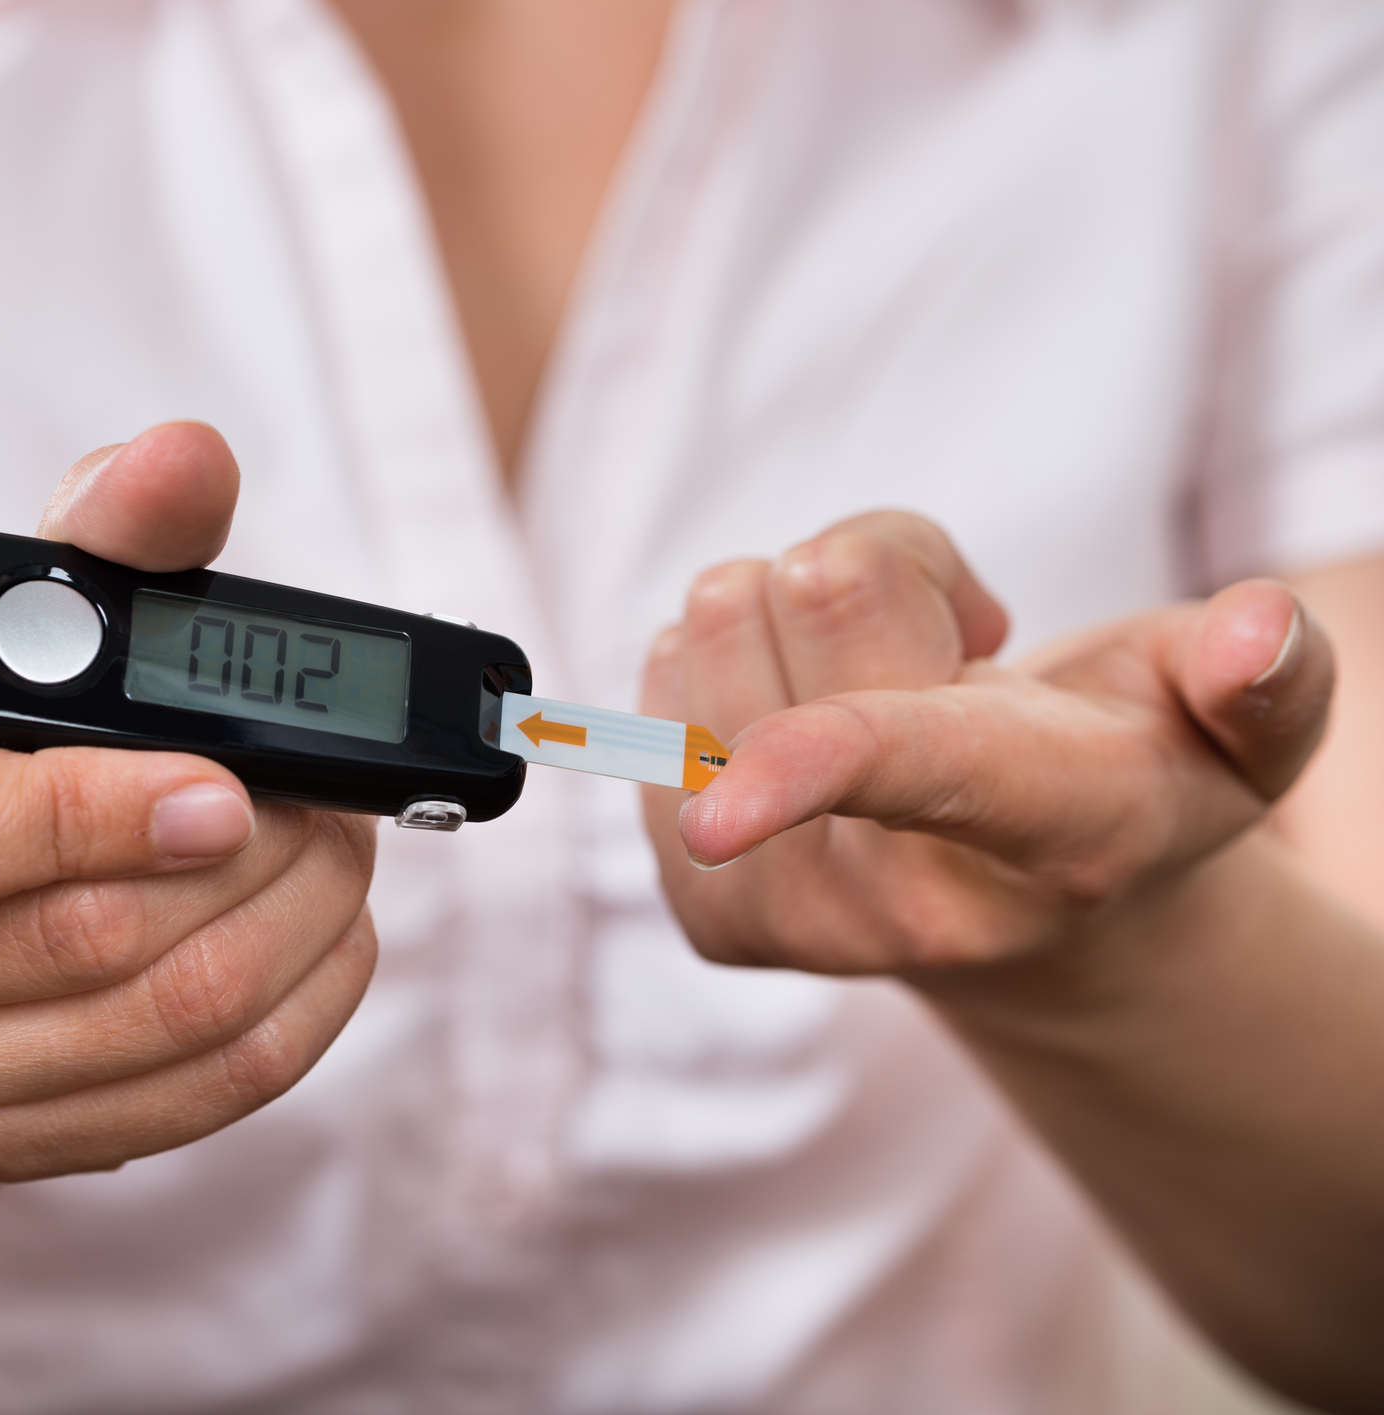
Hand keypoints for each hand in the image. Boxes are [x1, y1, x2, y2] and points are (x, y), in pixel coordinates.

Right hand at [0, 424, 377, 1180]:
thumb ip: (99, 536)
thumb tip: (185, 461)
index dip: (93, 818)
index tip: (231, 787)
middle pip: (69, 949)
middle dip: (250, 868)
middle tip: (335, 808)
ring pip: (142, 1041)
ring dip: (289, 944)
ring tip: (337, 864)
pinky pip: (171, 1114)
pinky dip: (281, 1029)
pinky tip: (316, 953)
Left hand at [643, 512, 1334, 977]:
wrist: (1036, 919)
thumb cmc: (1132, 772)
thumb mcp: (1241, 734)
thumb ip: (1269, 683)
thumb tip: (1259, 632)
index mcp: (1050, 834)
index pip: (915, 765)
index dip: (808, 765)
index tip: (721, 811)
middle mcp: (901, 898)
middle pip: (806, 589)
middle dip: (879, 573)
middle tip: (949, 652)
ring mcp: (788, 916)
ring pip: (714, 615)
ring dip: (798, 619)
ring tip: (886, 691)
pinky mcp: (703, 912)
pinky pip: (656, 676)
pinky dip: (735, 673)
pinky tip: (815, 732)